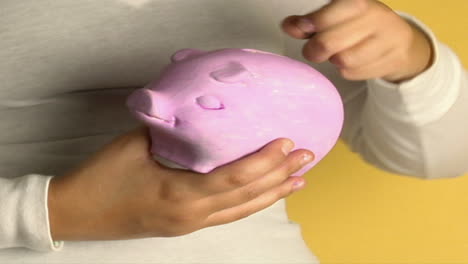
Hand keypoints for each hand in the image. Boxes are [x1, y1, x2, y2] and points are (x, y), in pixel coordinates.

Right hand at [48, 127, 313, 240]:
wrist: (76, 213)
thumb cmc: (102, 178)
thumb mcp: (134, 144)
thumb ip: (172, 131)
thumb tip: (199, 114)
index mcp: (178, 193)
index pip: (235, 178)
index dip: (265, 161)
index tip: (287, 142)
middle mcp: (191, 214)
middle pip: (246, 196)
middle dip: (280, 176)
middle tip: (307, 157)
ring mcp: (189, 225)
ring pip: (242, 211)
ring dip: (273, 194)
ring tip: (298, 180)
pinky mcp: (185, 226)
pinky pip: (227, 216)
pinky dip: (251, 205)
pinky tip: (265, 197)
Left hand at [281, 0, 432, 81]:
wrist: (401, 43)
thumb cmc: (362, 27)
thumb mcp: (337, 18)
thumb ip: (311, 22)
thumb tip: (288, 26)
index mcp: (359, 2)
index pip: (326, 15)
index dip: (309, 25)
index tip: (302, 29)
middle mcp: (376, 16)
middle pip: (329, 43)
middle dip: (315, 50)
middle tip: (313, 51)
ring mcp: (387, 38)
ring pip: (342, 61)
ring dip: (335, 60)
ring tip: (339, 53)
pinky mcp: (391, 59)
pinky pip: (354, 73)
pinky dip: (348, 71)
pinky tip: (354, 62)